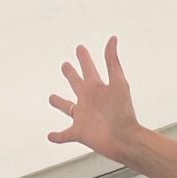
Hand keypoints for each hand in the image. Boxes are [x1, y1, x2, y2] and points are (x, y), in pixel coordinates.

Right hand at [47, 37, 142, 159]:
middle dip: (70, 74)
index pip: (88, 67)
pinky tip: (50, 136)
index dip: (84, 57)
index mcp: (96, 87)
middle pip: (76, 83)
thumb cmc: (124, 112)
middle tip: (65, 66)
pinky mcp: (80, 133)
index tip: (80, 48)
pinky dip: (57, 136)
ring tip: (51, 98)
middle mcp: (88, 100)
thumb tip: (112, 38)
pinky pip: (65, 134)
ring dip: (59, 102)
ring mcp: (83, 117)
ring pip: (67, 108)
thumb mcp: (118, 83)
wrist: (126, 139)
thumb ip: (112, 61)